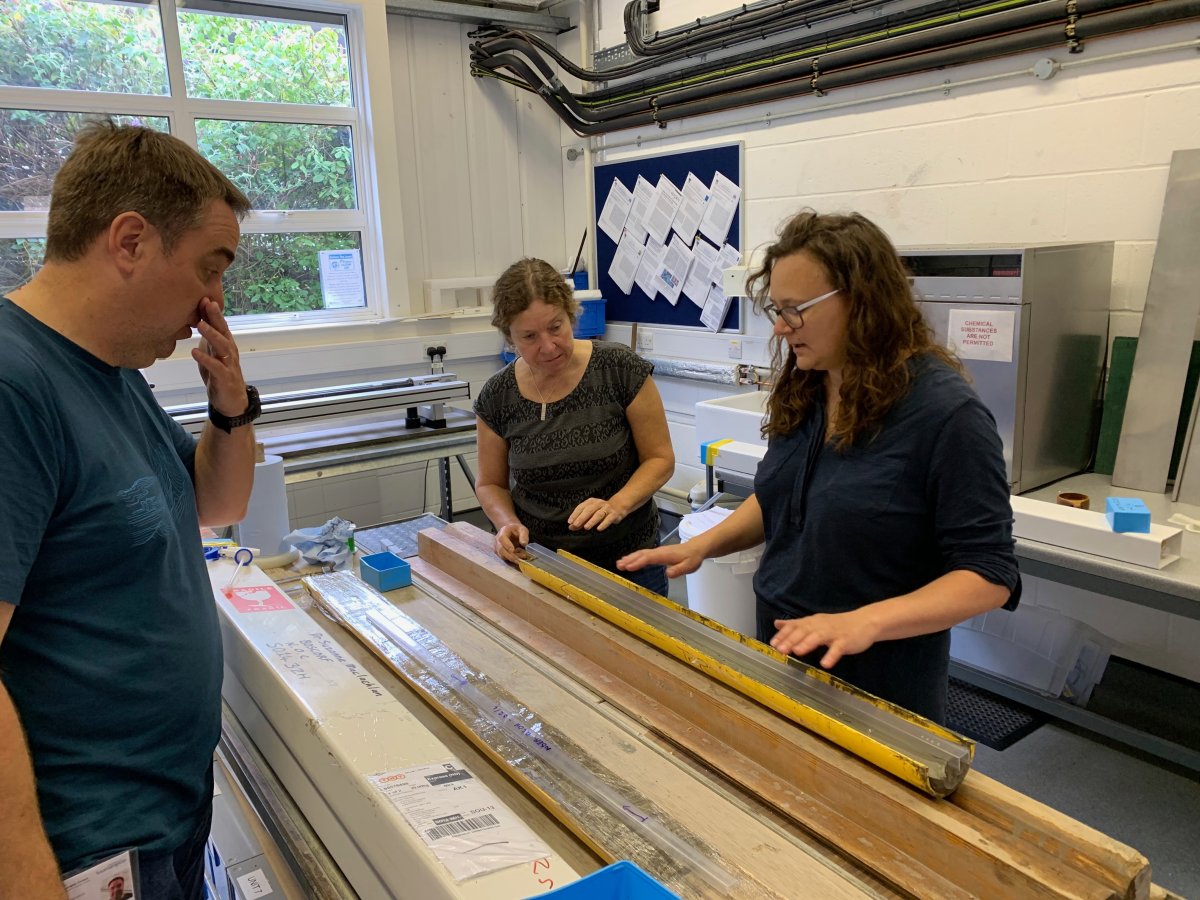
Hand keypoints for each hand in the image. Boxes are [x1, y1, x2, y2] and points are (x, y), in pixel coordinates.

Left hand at [191, 297, 246, 415]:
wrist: (231, 402)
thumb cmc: (219, 377)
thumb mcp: (211, 355)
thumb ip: (206, 341)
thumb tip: (197, 325)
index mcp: (226, 345)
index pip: (220, 325)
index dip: (213, 312)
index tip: (203, 297)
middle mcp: (230, 352)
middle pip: (224, 331)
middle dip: (215, 317)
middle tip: (206, 302)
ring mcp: (229, 365)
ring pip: (222, 346)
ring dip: (212, 334)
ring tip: (200, 325)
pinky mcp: (225, 378)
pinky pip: (216, 367)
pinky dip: (206, 359)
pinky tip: (194, 352)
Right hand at [494, 523, 529, 563]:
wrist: (511, 531)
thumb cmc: (517, 530)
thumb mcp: (522, 529)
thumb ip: (524, 535)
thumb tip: (524, 544)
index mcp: (503, 532)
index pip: (502, 538)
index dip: (507, 545)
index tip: (513, 550)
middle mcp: (498, 540)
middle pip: (501, 549)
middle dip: (510, 555)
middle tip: (520, 558)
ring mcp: (498, 548)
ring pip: (503, 556)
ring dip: (513, 558)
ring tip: (523, 556)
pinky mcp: (500, 553)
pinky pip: (505, 558)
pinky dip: (513, 559)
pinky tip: (520, 558)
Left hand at [568, 497, 627, 531]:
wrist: (618, 506)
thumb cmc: (601, 511)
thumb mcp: (590, 514)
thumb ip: (581, 521)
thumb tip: (571, 527)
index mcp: (591, 502)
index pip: (581, 507)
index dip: (575, 514)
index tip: (570, 522)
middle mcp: (599, 503)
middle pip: (589, 510)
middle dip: (582, 517)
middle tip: (575, 524)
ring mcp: (607, 508)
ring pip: (599, 514)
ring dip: (592, 520)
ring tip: (586, 527)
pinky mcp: (614, 514)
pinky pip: (608, 519)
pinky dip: (603, 524)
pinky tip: (599, 529)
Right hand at [618, 544, 703, 579]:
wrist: (696, 548)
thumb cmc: (692, 558)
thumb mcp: (689, 566)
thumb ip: (678, 570)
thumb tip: (668, 574)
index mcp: (664, 555)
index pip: (649, 558)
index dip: (639, 562)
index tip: (629, 567)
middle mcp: (659, 552)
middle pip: (642, 555)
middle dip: (630, 560)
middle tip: (619, 565)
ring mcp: (657, 552)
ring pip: (641, 553)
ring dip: (630, 558)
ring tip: (619, 563)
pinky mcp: (657, 553)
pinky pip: (643, 554)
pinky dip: (634, 557)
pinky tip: (629, 560)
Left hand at [770, 610, 879, 668]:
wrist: (864, 622)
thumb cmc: (837, 625)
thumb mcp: (815, 622)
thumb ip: (796, 624)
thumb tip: (777, 624)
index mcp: (812, 622)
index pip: (795, 626)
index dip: (784, 634)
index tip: (772, 644)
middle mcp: (821, 626)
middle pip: (804, 631)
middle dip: (791, 640)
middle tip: (780, 649)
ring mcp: (834, 633)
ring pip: (819, 637)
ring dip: (807, 643)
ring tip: (797, 652)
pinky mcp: (846, 641)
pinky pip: (838, 649)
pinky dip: (831, 655)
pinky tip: (825, 664)